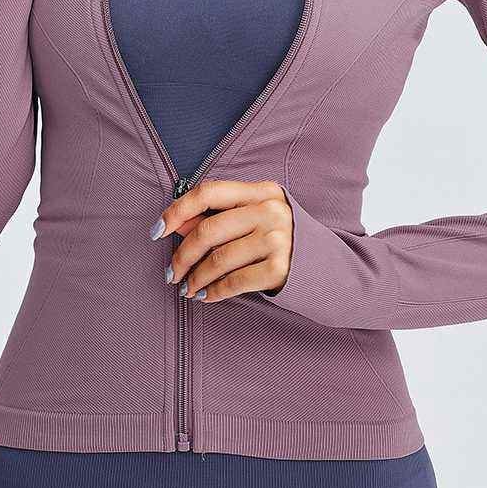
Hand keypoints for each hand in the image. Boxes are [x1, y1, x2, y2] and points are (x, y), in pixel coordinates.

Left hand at [153, 179, 293, 302]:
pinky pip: (234, 281)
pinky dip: (214, 292)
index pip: (208, 191)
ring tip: (187, 288)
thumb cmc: (283, 241)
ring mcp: (277, 239)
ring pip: (218, 259)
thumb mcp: (256, 220)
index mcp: (262, 191)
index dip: (177, 210)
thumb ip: (218, 218)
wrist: (329, 268)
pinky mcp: (281, 268)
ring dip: (196, 278)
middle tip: (171, 273)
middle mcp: (270, 210)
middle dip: (182, 256)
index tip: (157, 230)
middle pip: (208, 230)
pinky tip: (207, 297)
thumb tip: (176, 224)